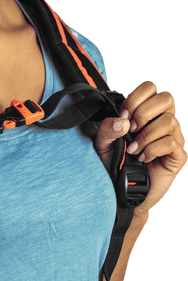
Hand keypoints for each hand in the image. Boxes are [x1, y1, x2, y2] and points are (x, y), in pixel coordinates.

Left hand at [95, 81, 186, 214]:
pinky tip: (144, 158)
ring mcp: (172, 138)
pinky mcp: (177, 156)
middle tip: (131, 130)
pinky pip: (172, 142)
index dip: (136, 98)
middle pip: (166, 98)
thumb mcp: (102, 144)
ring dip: (147, 135)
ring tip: (134, 149)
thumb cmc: (114, 165)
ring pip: (169, 120)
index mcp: (146, 113)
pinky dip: (153, 149)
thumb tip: (123, 121)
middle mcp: (162, 122)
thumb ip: (107, 128)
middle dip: (144, 112)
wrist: (121, 192)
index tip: (123, 116)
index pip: (150, 88)